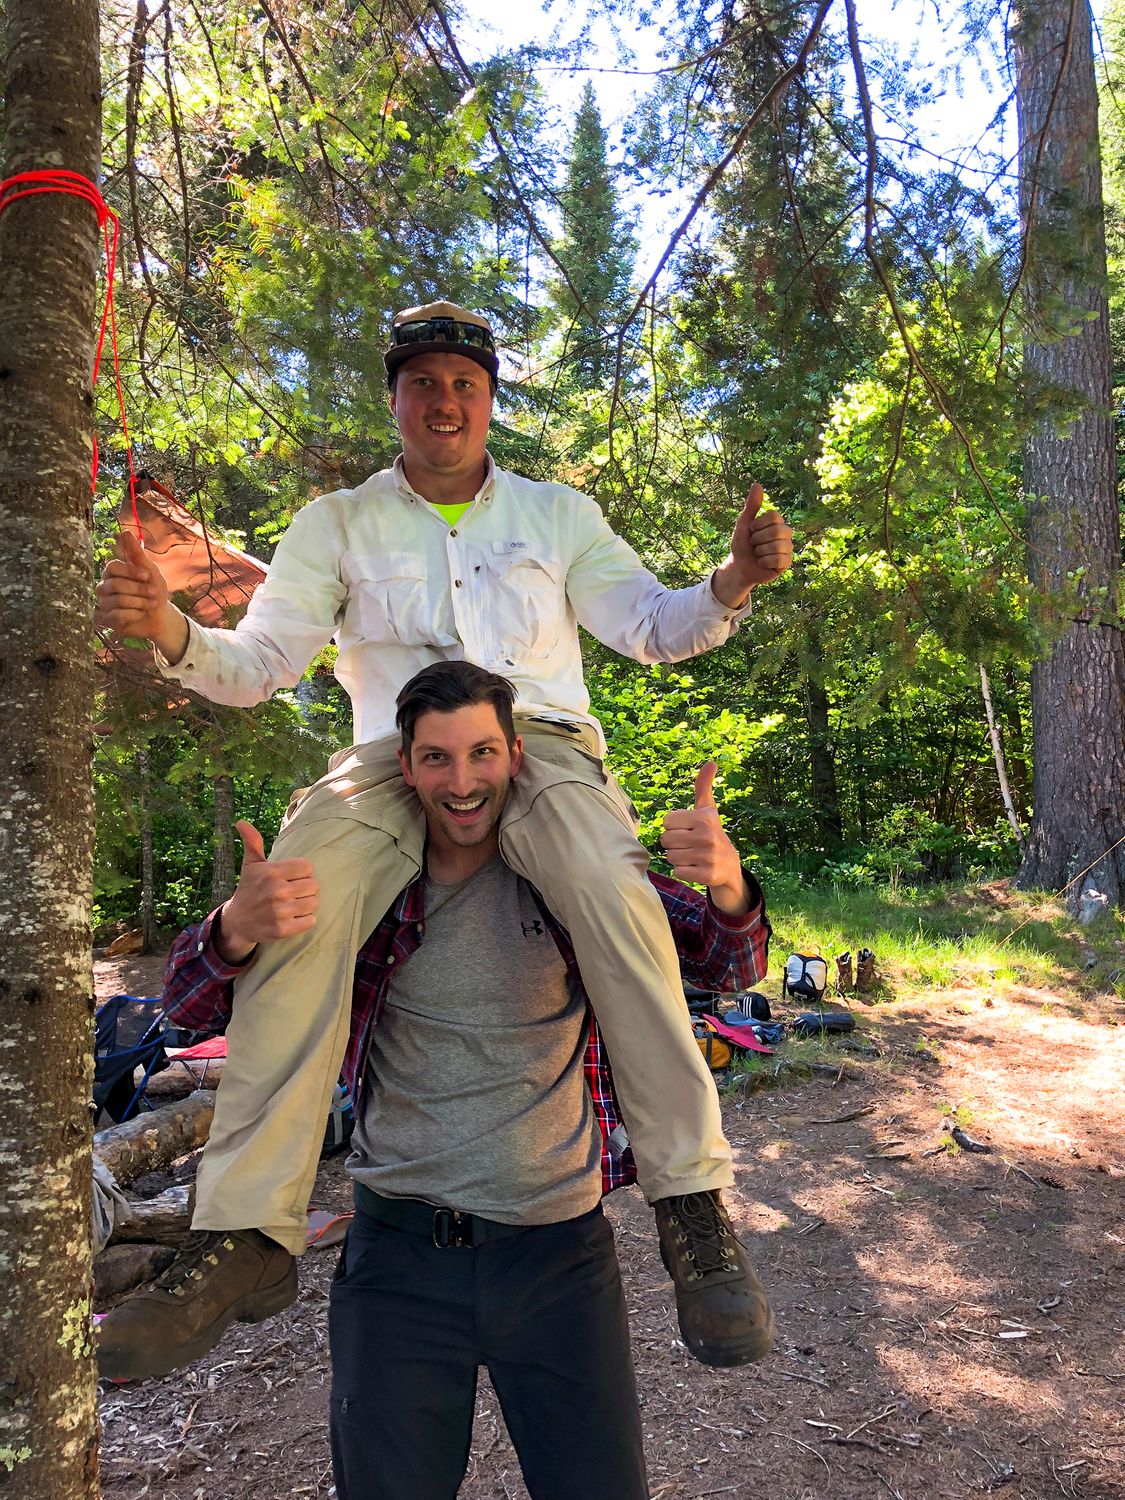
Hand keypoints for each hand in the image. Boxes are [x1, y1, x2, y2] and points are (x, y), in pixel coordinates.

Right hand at [95, 529, 189, 662]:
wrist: (160, 616)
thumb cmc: (154, 590)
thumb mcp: (150, 571)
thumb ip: (136, 553)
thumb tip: (124, 532)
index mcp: (112, 572)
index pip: (113, 567)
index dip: (130, 571)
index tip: (147, 576)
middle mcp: (104, 586)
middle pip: (116, 585)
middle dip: (139, 590)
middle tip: (154, 593)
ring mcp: (103, 603)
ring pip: (118, 601)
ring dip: (140, 603)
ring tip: (150, 604)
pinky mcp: (105, 619)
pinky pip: (116, 616)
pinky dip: (134, 615)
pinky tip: (140, 614)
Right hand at [214, 821, 319, 962]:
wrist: (237, 921)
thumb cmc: (249, 889)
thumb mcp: (250, 865)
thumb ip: (253, 843)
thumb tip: (241, 822)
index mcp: (272, 872)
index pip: (307, 867)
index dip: (302, 872)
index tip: (292, 877)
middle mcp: (277, 890)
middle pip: (314, 885)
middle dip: (305, 888)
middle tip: (292, 892)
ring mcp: (280, 911)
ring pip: (314, 903)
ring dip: (307, 904)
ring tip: (293, 904)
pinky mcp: (283, 929)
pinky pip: (310, 921)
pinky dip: (305, 920)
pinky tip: (293, 917)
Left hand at [660, 762, 748, 915]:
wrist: (730, 866)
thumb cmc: (712, 833)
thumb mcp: (708, 809)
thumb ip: (703, 786)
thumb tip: (711, 762)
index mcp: (703, 817)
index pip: (666, 821)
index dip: (674, 827)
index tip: (688, 829)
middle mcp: (707, 836)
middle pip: (665, 839)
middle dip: (674, 843)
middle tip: (689, 844)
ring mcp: (708, 856)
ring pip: (670, 856)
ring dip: (678, 858)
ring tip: (693, 855)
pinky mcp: (707, 874)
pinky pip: (678, 872)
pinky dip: (683, 871)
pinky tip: (696, 867)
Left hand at [712, 482, 792, 607]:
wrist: (739, 566)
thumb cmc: (742, 543)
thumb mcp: (744, 523)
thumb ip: (752, 505)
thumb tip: (757, 484)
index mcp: (777, 522)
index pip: (774, 516)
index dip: (758, 525)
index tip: (751, 531)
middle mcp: (785, 533)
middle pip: (777, 530)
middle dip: (758, 539)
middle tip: (754, 544)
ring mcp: (788, 548)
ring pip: (777, 546)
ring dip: (760, 552)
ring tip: (758, 554)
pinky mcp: (786, 563)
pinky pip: (779, 559)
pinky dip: (765, 562)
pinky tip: (762, 563)